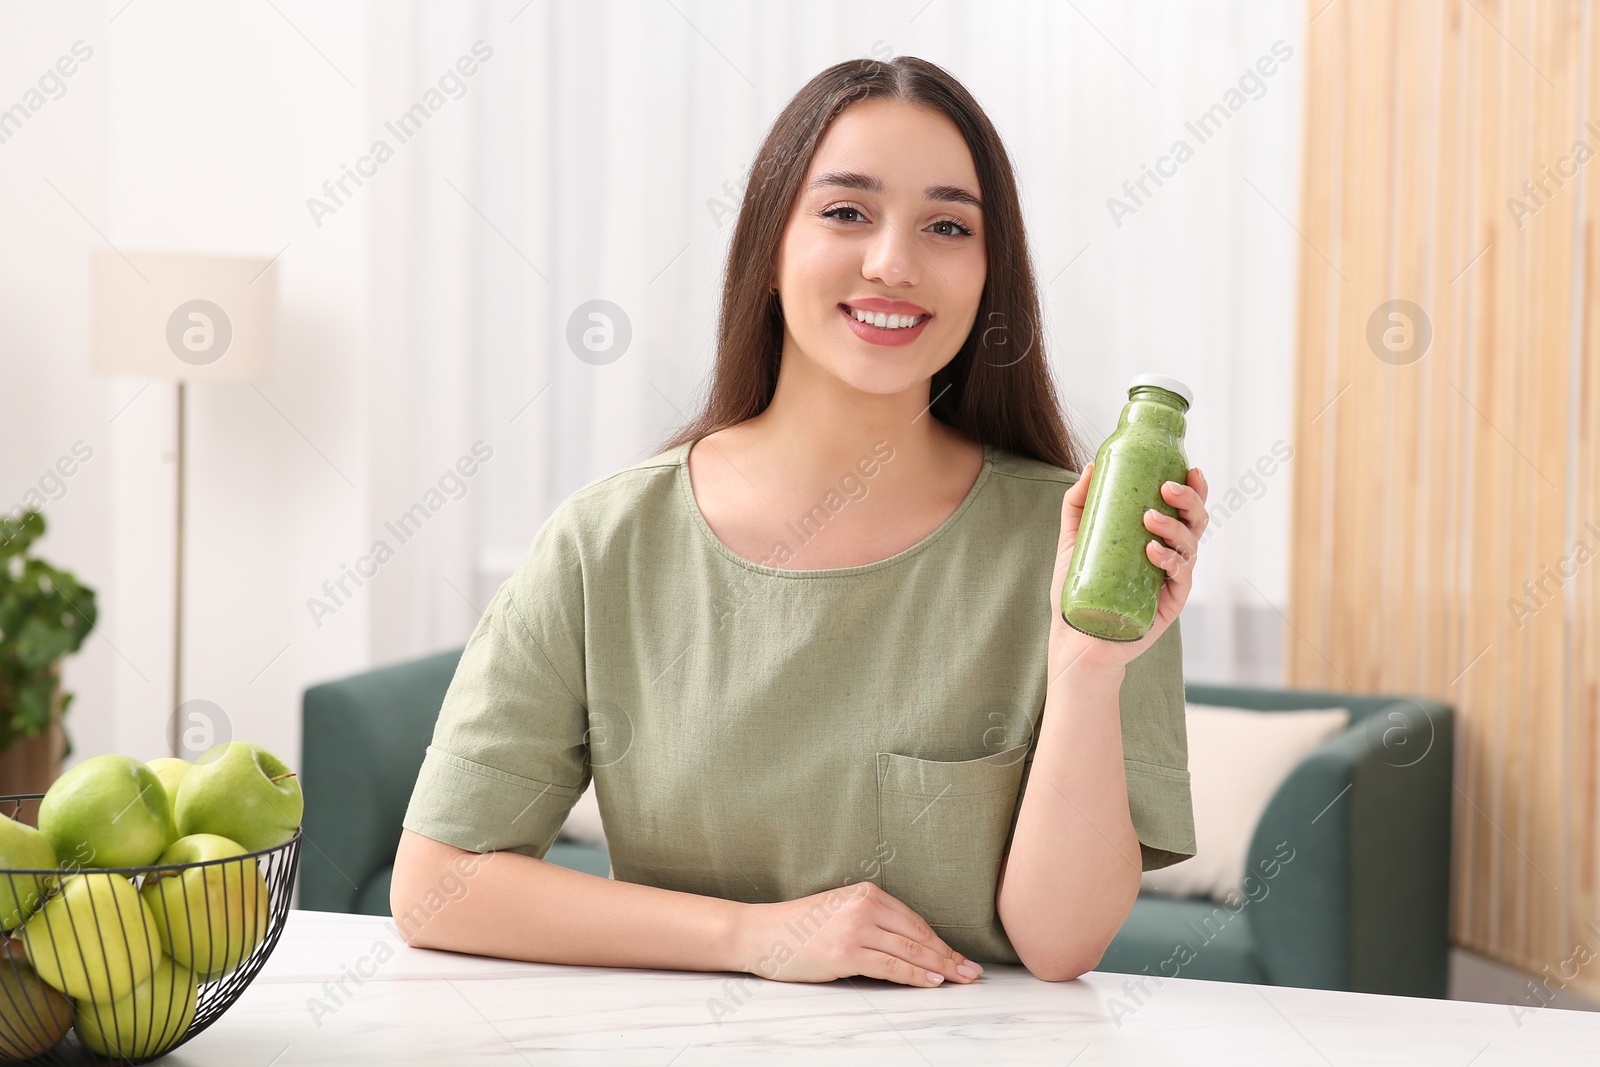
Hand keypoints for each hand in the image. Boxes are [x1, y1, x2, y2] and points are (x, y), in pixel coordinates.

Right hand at [733, 882, 984, 986]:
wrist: (761, 934)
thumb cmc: (798, 928)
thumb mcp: (839, 911)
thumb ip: (871, 920)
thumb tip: (909, 944)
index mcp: (866, 892)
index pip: (914, 921)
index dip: (941, 942)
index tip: (959, 956)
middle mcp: (865, 906)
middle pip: (918, 935)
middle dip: (949, 956)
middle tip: (972, 972)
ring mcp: (856, 929)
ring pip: (910, 951)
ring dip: (940, 967)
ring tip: (961, 978)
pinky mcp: (846, 953)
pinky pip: (891, 966)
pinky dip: (915, 975)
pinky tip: (932, 981)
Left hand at [1048, 462, 1209, 682]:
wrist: (1075, 634)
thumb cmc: (1078, 587)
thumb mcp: (1073, 539)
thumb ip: (1078, 504)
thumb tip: (1090, 467)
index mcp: (1156, 536)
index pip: (1184, 508)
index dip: (1194, 487)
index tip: (1188, 467)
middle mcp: (1170, 555)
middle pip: (1196, 521)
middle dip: (1189, 499)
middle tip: (1167, 488)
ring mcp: (1172, 579)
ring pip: (1190, 545)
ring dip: (1174, 526)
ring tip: (1149, 518)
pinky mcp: (1170, 602)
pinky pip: (1180, 576)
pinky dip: (1169, 559)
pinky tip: (1153, 550)